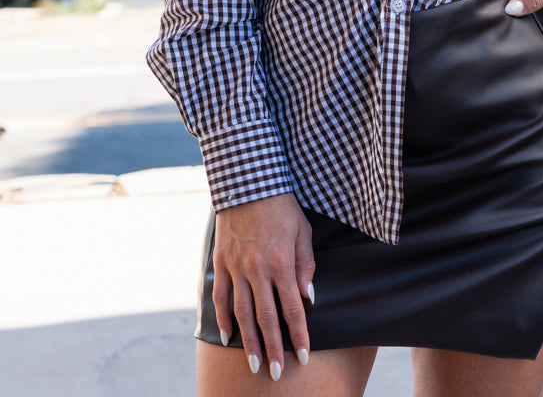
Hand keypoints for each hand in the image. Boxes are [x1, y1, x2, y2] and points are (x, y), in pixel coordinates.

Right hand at [212, 192, 314, 379]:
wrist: (249, 181)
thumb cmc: (282, 206)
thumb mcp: (302, 231)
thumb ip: (305, 265)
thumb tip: (308, 296)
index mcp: (281, 262)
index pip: (292, 308)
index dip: (299, 334)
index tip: (303, 356)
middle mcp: (257, 268)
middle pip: (266, 317)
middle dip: (272, 348)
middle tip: (275, 374)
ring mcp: (236, 266)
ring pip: (241, 312)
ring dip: (248, 341)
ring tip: (253, 364)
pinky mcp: (222, 261)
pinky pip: (221, 295)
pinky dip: (223, 317)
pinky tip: (227, 336)